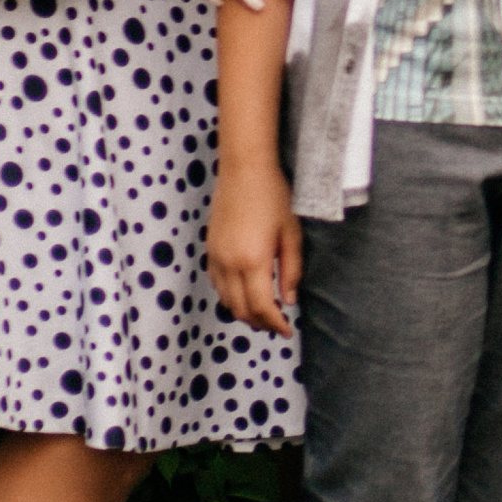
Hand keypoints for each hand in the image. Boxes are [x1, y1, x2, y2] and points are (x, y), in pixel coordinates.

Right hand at [207, 158, 299, 333]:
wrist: (244, 169)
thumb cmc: (274, 196)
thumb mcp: (291, 233)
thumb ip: (291, 269)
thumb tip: (289, 300)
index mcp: (253, 260)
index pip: (262, 307)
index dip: (275, 324)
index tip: (287, 331)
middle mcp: (230, 263)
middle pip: (241, 309)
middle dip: (260, 323)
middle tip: (277, 326)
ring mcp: (216, 257)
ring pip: (226, 299)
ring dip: (243, 312)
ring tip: (263, 314)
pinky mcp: (210, 249)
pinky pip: (216, 284)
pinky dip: (230, 296)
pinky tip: (245, 294)